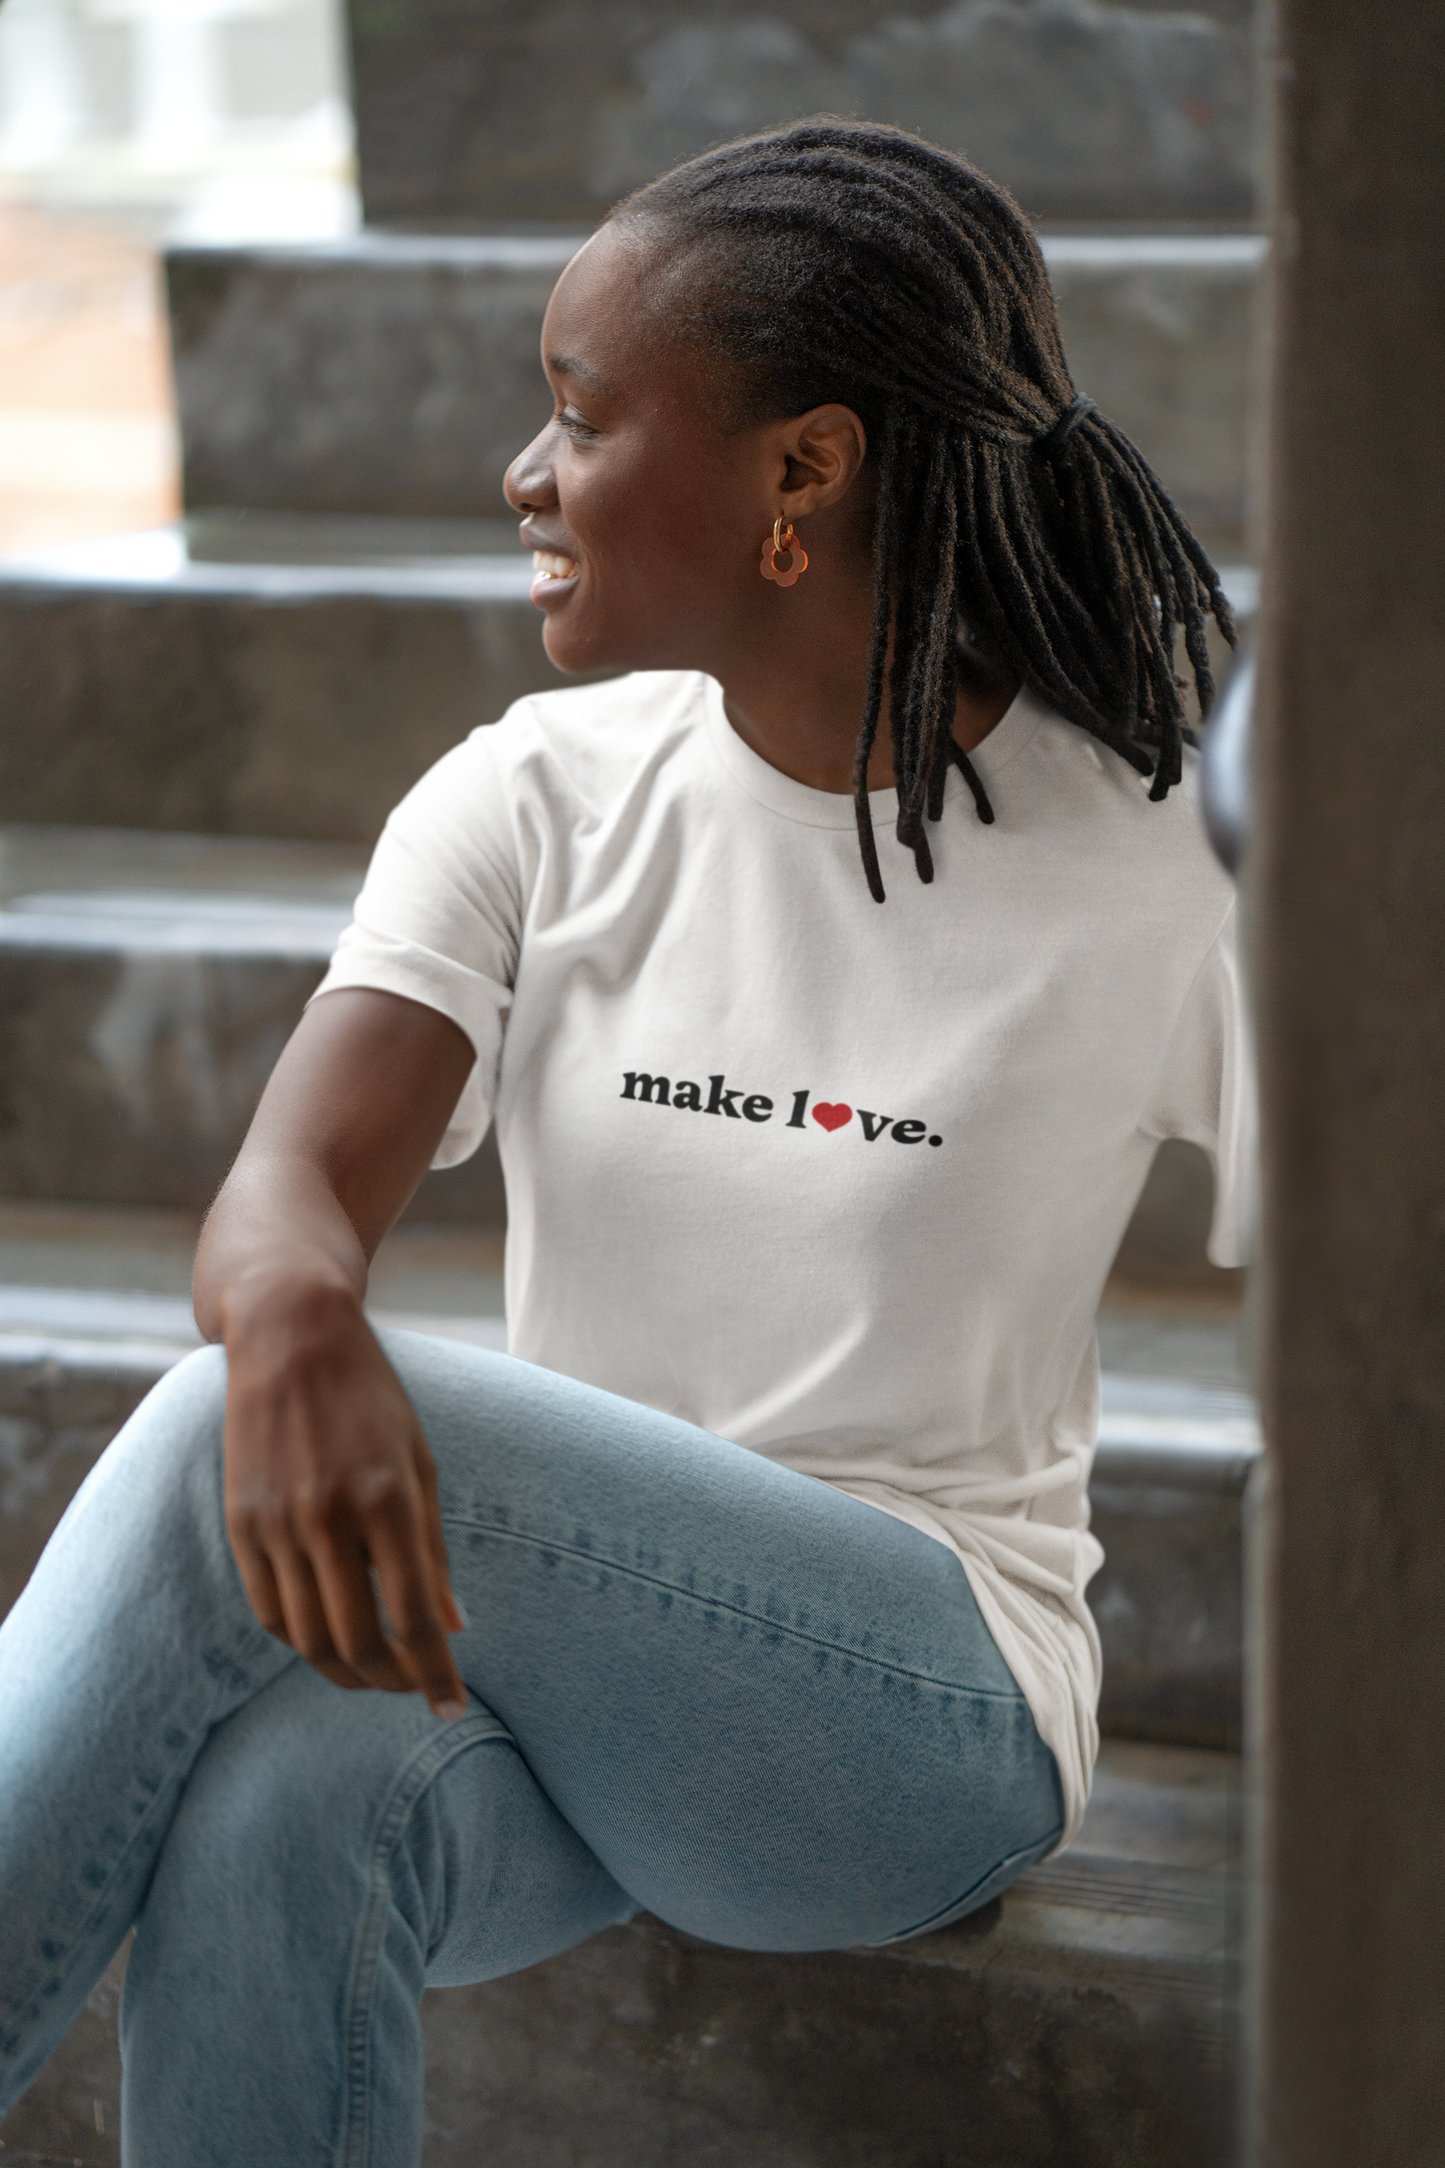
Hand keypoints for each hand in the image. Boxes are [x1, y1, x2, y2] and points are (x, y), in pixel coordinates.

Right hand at [221, 1272, 467, 1718]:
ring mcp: (277, 1523)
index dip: (434, 1674)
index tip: (453, 1707)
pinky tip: (328, 1643)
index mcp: (387, 1499)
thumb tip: (452, 1628)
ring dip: (348, 1672)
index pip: (411, 1619)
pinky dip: (300, 1641)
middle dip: (394, 1683)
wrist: (290, 1334)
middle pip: (359, 1641)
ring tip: (378, 1677)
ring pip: (308, 1637)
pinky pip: (269, 1609)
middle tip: (416, 1691)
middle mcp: (328, 1517)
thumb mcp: (420, 1462)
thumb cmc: (371, 1396)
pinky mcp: (240, 1523)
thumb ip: (432, 1550)